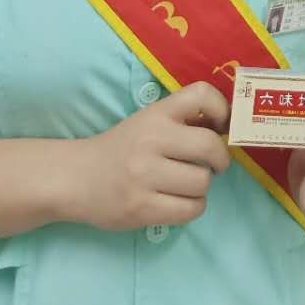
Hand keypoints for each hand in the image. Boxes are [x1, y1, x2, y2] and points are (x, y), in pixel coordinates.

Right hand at [68, 81, 230, 231]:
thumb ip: (182, 120)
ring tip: (188, 184)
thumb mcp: (148, 121)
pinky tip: (180, 201)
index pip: (201, 94)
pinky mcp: (141, 208)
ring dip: (202, 186)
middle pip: (210, 147)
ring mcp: (144, 176)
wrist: (77, 178)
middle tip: (214, 164)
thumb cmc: (122, 147)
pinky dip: (193, 207)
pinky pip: (190, 210)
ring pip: (202, 182)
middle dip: (220, 159)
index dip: (221, 108)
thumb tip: (227, 126)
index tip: (221, 125)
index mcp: (156, 113)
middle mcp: (151, 140)